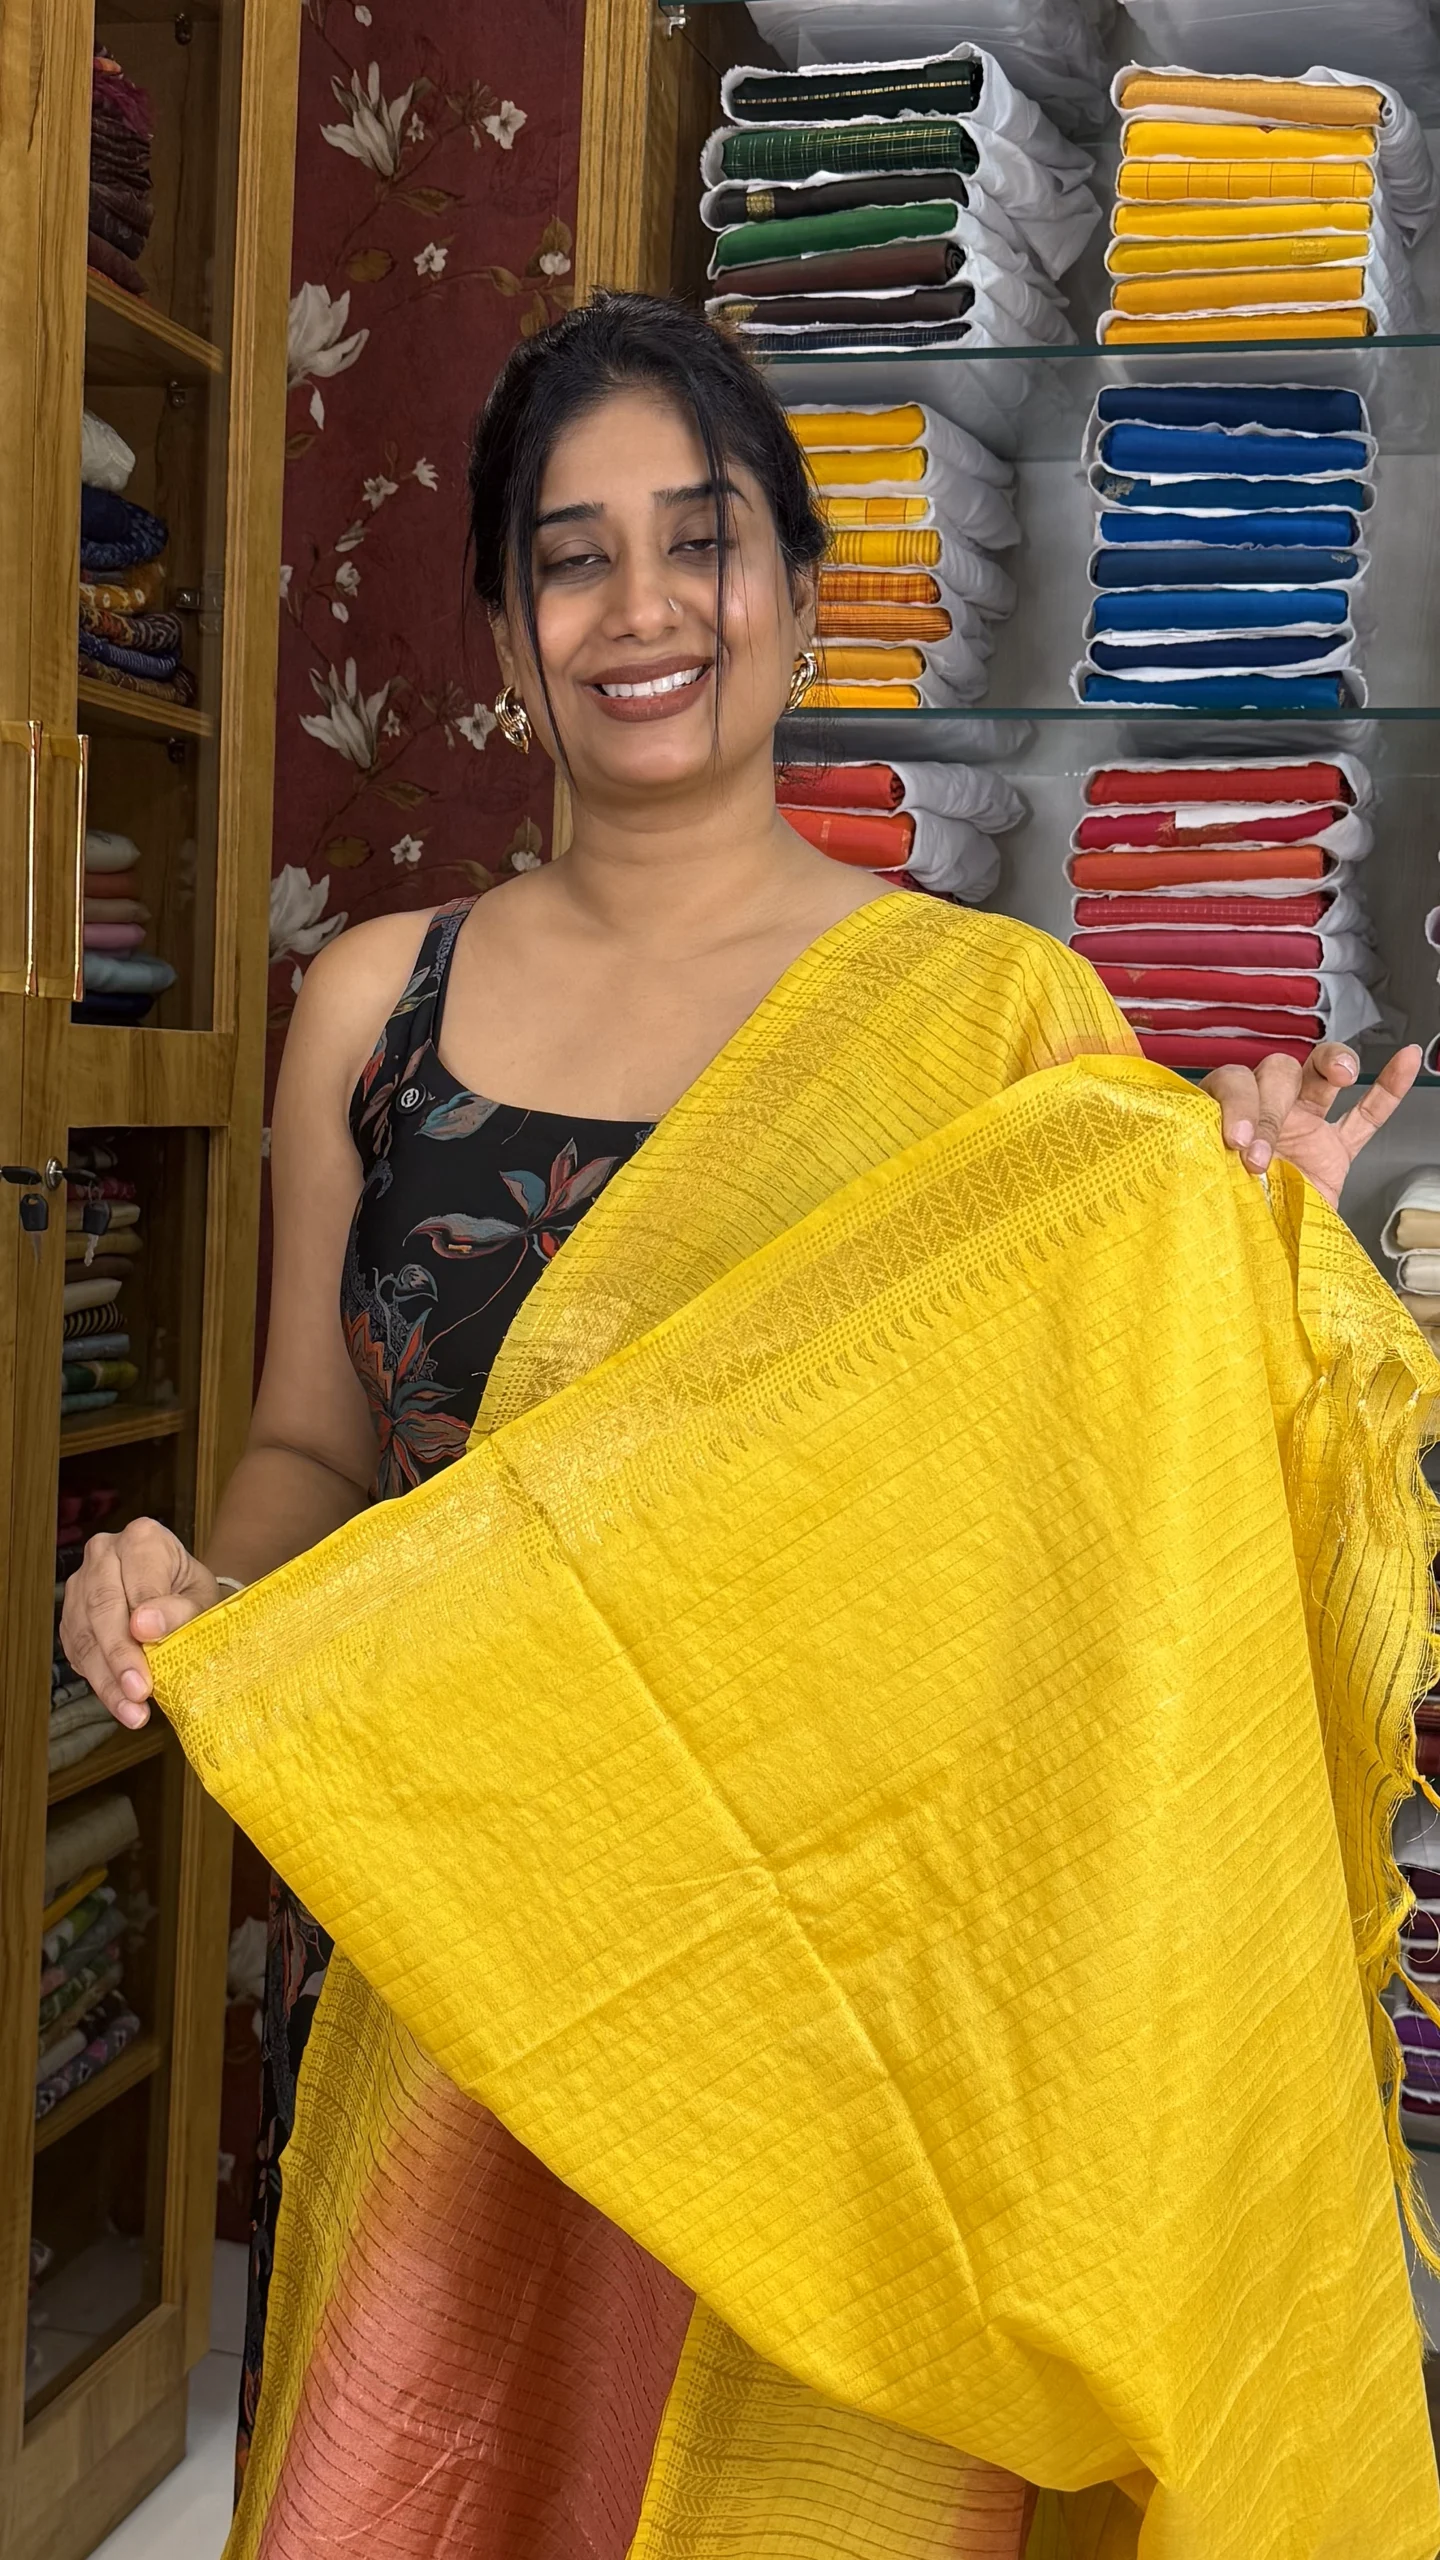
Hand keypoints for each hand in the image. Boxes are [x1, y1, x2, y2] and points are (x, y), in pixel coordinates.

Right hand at [59, 1518, 218, 1729]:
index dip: (142, 1624)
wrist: (177, 1592)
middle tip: (139, 1693)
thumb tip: (145, 1626)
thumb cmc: (192, 1591)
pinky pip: (77, 1651)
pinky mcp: (71, 1617)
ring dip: (107, 1679)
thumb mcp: (202, 1596)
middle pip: (103, 1607)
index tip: (150, 1659)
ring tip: (132, 1711)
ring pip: (84, 1634)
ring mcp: (81, 1584)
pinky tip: (119, 1703)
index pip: (138, 1583)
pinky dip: (99, 1681)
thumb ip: (181, 1609)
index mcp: (142, 1539)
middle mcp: (104, 1554)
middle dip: (120, 1657)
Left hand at [1202, 1040, 1422, 1213]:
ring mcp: (1302, 1126)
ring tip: (1341, 1073)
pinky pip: (1366, 1115)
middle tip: (1259, 1153)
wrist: (1253, 1259)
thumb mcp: (1206, 1191)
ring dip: (1331, 1065)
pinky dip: (1388, 1089)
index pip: (1232, 1081)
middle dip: (1268, 1107)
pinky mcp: (1334, 1149)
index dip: (1236, 1104)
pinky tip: (1405, 1062)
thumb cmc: (1223, 1222)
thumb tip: (1196, 1163)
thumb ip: (1204, 1168)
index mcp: (1223, 1115)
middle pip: (1273, 1074)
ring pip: (1317, 1075)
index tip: (1235, 1140)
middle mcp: (1261, 1113)